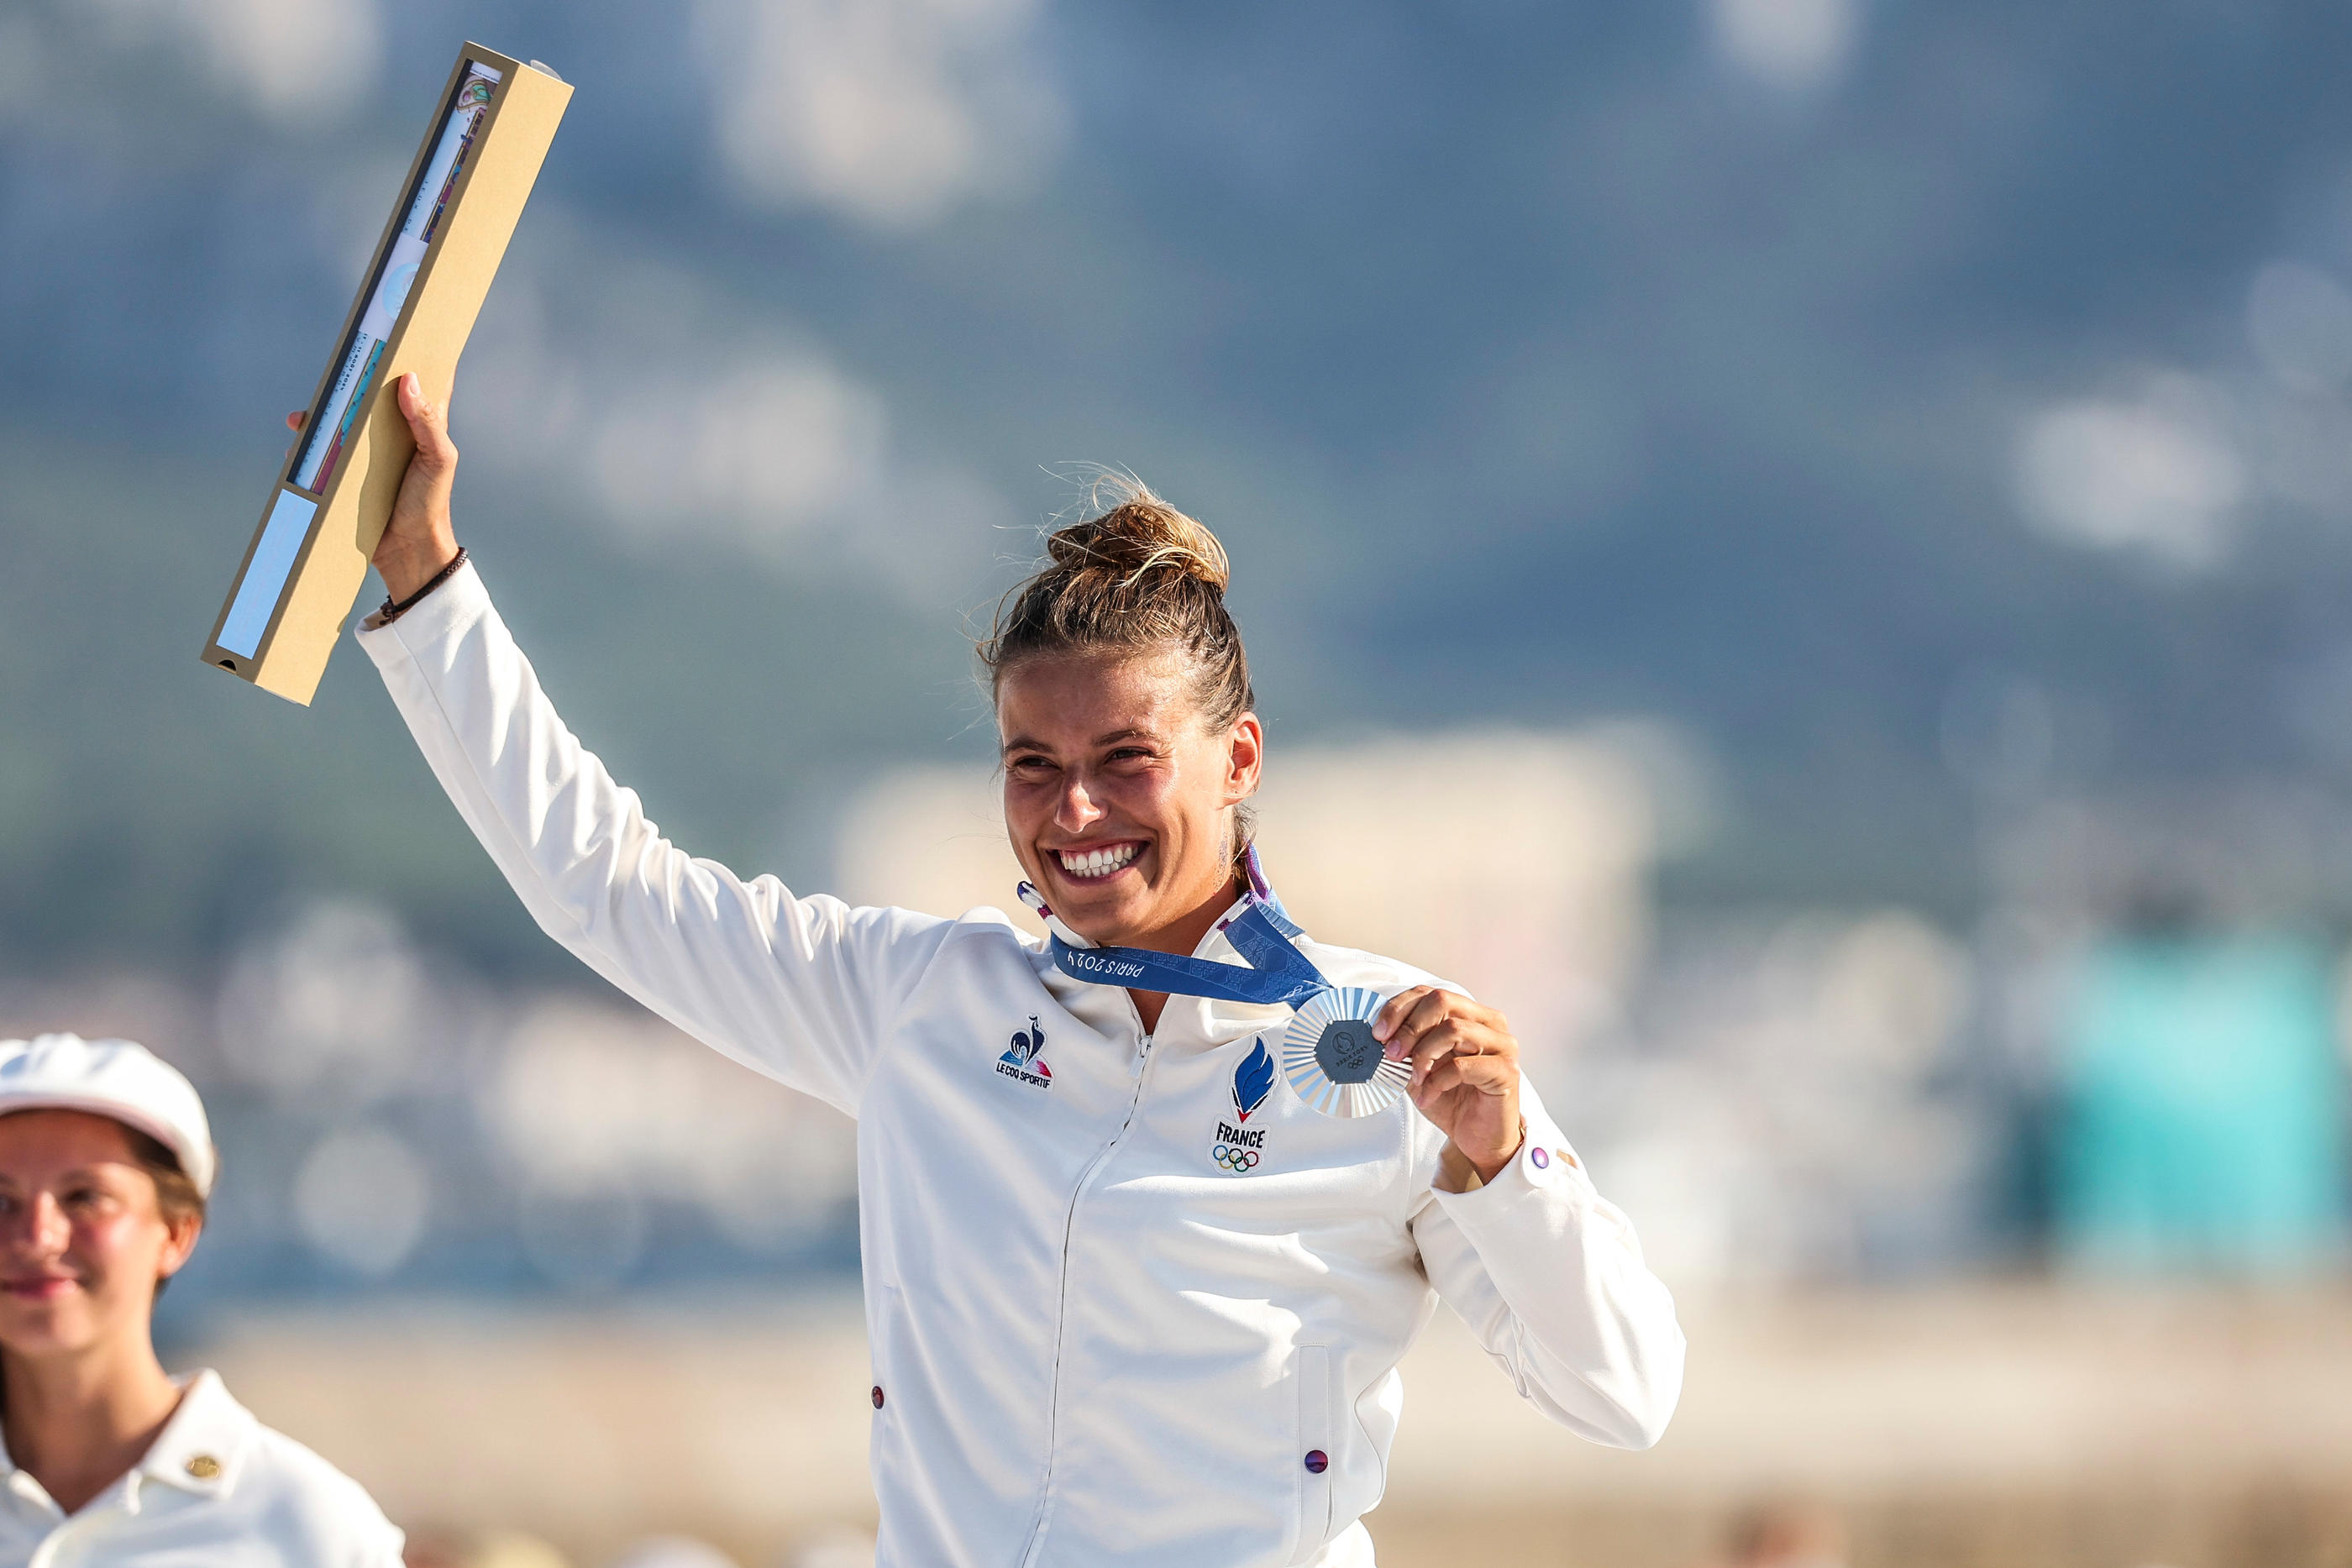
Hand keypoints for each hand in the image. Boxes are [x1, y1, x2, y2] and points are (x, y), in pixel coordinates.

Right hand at [284, 372, 460, 599]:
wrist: (408, 550)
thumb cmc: (430, 502)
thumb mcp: (438, 459)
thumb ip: (427, 422)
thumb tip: (409, 379)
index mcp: (421, 426)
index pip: (419, 384)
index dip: (412, 359)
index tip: (399, 331)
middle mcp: (393, 433)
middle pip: (370, 396)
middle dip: (350, 382)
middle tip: (334, 370)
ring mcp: (369, 451)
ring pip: (341, 421)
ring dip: (320, 415)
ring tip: (303, 418)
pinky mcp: (349, 471)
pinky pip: (324, 452)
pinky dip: (307, 447)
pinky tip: (296, 447)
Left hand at [1375, 986, 1523, 1182]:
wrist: (1478, 1138)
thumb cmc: (1452, 1100)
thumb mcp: (1419, 1067)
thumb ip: (1405, 1047)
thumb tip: (1378, 1035)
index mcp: (1469, 1014)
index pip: (1430, 993)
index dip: (1399, 1009)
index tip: (1378, 1033)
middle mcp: (1489, 1022)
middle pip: (1442, 1001)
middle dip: (1409, 1027)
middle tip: (1391, 1054)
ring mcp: (1502, 1044)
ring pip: (1453, 1029)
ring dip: (1424, 1055)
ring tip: (1415, 1080)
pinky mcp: (1506, 1070)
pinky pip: (1462, 1066)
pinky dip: (1436, 1081)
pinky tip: (1427, 1096)